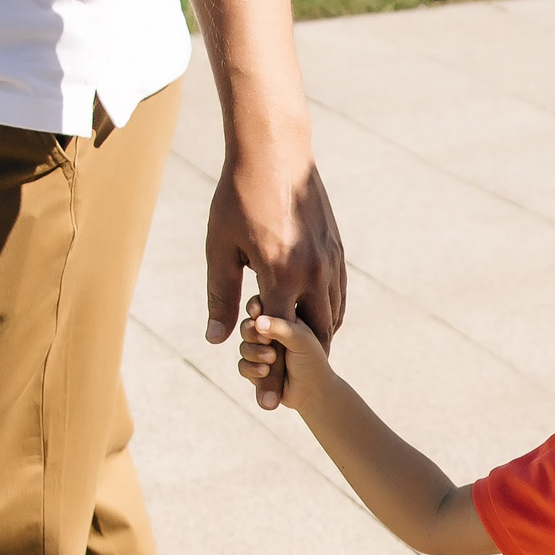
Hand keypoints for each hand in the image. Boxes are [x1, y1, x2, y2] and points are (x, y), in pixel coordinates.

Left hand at [207, 140, 346, 408]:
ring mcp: (330, 261)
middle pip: (316, 336)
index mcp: (281, 275)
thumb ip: (221, 296)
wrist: (275, 150)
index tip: (267, 404)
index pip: (278, 340)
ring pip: (332, 316)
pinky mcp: (337, 249)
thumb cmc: (237, 196)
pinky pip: (338, 295)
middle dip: (304, 365)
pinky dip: (327, 314)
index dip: (272, 376)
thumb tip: (217, 339)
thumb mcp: (220, 248)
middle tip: (291, 388)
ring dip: (318, 340)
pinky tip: (315, 322)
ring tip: (303, 362)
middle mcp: (313, 272)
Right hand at [236, 299, 334, 409]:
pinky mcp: (255, 370)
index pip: (261, 305)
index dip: (255, 307)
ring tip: (272, 359)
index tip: (256, 312)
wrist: (313, 393)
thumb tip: (258, 321)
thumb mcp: (301, 340)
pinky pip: (242, 366)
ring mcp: (260, 352)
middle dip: (252, 334)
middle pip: (247, 326)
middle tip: (266, 342)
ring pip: (243, 347)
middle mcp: (269, 334)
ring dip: (255, 354)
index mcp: (282, 319)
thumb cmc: (312, 362)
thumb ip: (281, 328)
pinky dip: (252, 369)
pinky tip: (265, 372)